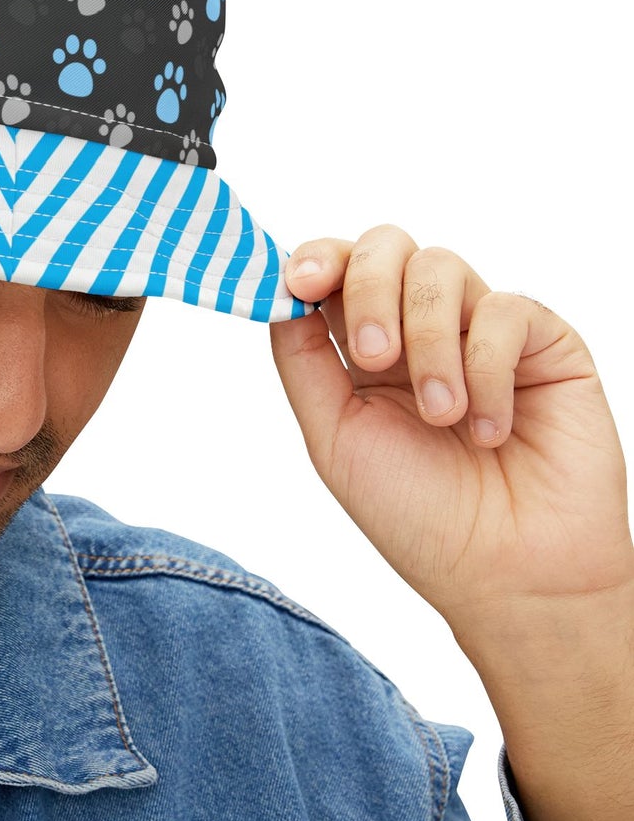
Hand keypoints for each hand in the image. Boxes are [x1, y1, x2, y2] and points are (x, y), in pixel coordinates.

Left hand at [266, 225, 633, 627]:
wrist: (507, 573)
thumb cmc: (418, 516)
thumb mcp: (333, 435)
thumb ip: (302, 359)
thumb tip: (277, 292)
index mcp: (363, 349)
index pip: (336, 269)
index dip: (314, 258)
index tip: (296, 281)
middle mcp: (421, 330)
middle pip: (385, 246)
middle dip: (366, 289)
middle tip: (371, 358)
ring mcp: (482, 330)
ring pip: (440, 268)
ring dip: (428, 343)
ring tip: (440, 415)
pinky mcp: (544, 341)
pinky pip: (505, 309)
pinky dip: (486, 368)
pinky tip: (489, 431)